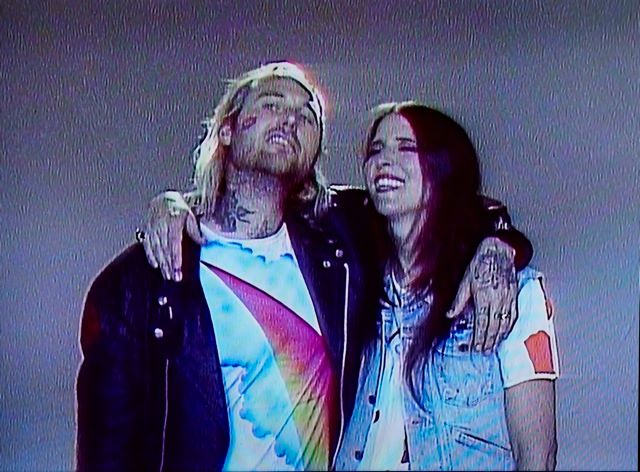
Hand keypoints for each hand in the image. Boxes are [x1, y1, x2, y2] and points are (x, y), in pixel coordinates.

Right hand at [141, 191, 204, 280]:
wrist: (166, 199)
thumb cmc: (182, 209)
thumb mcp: (192, 216)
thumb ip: (195, 230)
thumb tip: (204, 242)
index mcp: (173, 220)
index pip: (173, 242)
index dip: (175, 257)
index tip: (177, 269)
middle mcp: (161, 224)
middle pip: (164, 248)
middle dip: (168, 264)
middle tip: (174, 277)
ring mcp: (152, 226)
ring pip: (156, 248)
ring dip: (161, 263)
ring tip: (167, 275)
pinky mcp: (147, 229)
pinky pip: (147, 244)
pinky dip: (151, 256)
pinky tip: (155, 265)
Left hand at [447, 237, 517, 351]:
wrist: (498, 251)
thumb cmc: (481, 264)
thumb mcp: (465, 281)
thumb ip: (459, 300)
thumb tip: (450, 315)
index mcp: (484, 296)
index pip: (482, 323)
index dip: (479, 337)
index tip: (475, 347)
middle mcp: (498, 299)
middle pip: (494, 326)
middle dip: (489, 341)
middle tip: (484, 351)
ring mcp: (508, 299)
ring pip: (505, 324)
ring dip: (499, 337)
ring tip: (493, 346)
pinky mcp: (515, 296)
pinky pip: (513, 316)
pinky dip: (509, 328)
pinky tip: (505, 333)